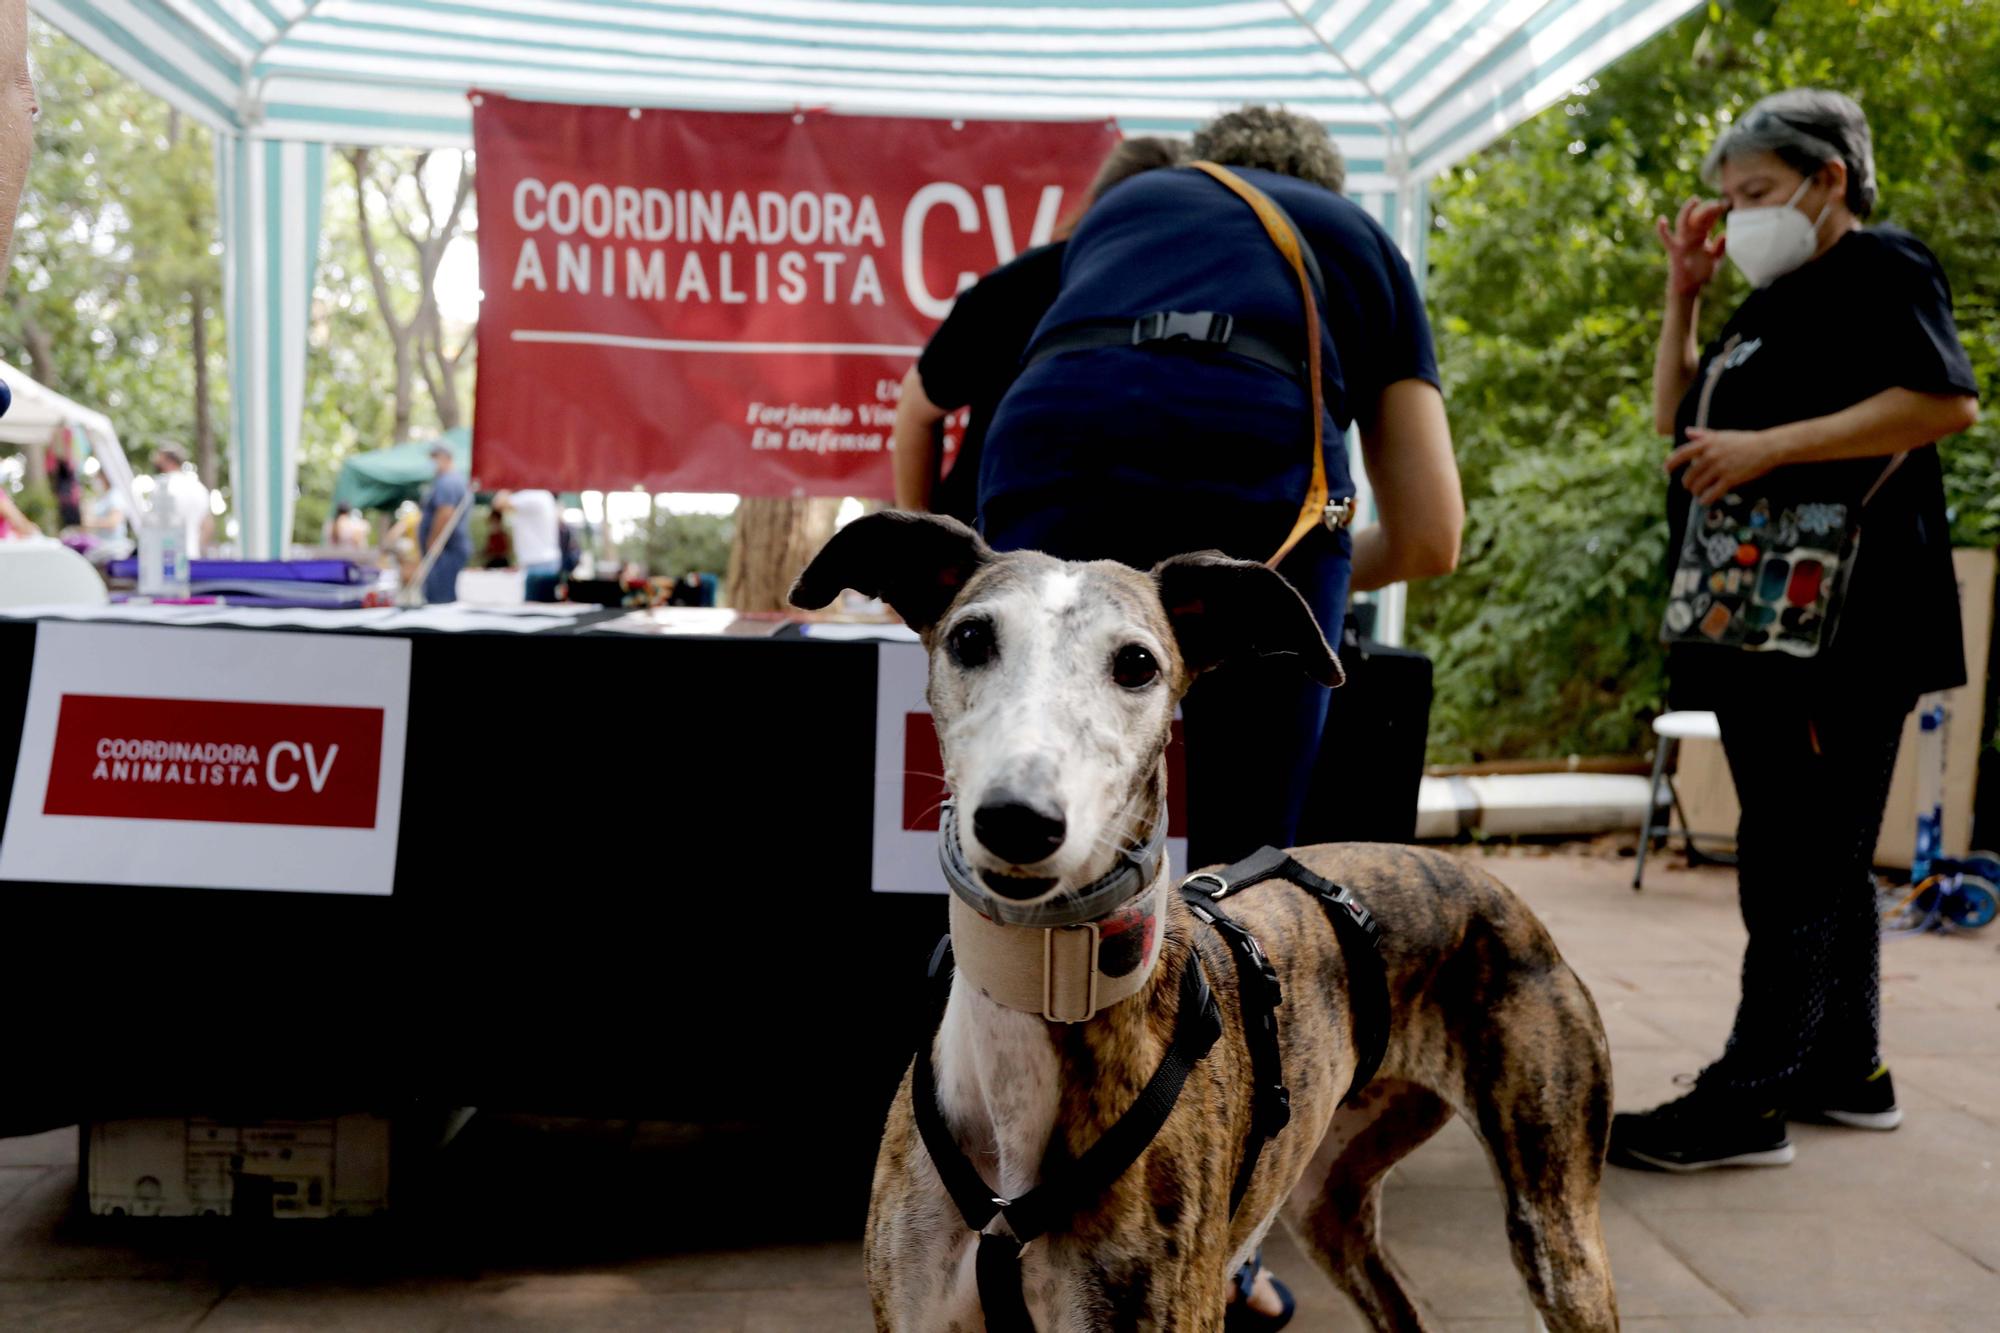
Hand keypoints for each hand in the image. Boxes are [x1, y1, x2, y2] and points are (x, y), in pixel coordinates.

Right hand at [1656, 197, 1726, 297]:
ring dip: (1688, 210)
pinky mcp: (1673, 250)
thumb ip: (1720, 248)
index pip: (1708, 220)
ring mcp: (1681, 242)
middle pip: (1697, 218)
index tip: (1722, 205)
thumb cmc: (1701, 273)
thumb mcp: (1715, 260)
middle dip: (1706, 210)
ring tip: (1695, 200)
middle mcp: (1691, 236)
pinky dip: (1662, 230)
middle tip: (1716, 204)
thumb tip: (1725, 233)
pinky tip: (1662, 219)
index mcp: (1702, 237)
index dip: (1714, 212)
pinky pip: (1666, 238)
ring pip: (1683, 222)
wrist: (1689, 287)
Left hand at [1665, 427, 1780, 504]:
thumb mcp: (1723, 434)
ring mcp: (1719, 467)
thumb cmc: (1745, 440)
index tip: (1666, 470)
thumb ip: (1704, 435)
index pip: (1682, 454)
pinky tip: (1704, 501)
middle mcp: (1710, 455)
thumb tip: (1688, 432)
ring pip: (1698, 485)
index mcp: (1707, 443)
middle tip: (1689, 487)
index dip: (1671, 463)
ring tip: (1698, 493)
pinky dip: (1706, 499)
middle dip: (1687, 483)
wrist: (1767, 447)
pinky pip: (1712, 493)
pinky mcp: (1730, 478)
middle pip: (1689, 474)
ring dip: (1696, 491)